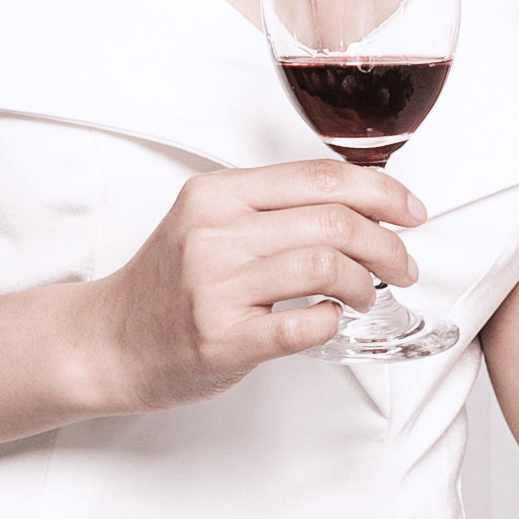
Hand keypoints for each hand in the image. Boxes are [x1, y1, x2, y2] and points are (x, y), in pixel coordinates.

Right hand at [74, 159, 423, 410]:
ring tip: (366, 297)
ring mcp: (216, 286)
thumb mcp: (209, 223)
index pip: (320, 176)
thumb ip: (270, 208)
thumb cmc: (168, 286)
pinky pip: (304, 324)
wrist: (108, 341)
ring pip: (326, 266)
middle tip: (403, 265)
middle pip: (334, 220)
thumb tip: (362, 203)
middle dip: (388, 244)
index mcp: (217, 194)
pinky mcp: (222, 338)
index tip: (410, 212)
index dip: (382, 191)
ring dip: (365, 284)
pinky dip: (332, 321)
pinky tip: (330, 320)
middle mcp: (214, 233)